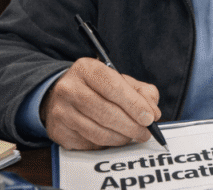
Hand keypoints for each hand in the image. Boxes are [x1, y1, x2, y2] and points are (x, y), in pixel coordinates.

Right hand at [40, 57, 161, 149]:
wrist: (61, 95)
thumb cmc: (96, 87)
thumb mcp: (119, 80)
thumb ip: (142, 92)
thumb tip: (153, 112)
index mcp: (87, 69)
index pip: (113, 87)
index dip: (134, 105)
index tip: (149, 118)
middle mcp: (69, 88)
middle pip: (106, 112)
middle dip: (131, 126)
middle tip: (145, 133)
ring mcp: (61, 111)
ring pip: (98, 132)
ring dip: (121, 138)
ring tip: (133, 136)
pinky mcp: (59, 131)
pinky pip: (89, 143)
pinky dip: (107, 144)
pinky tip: (114, 138)